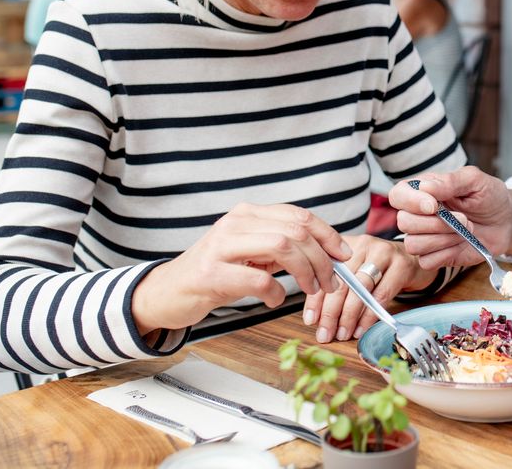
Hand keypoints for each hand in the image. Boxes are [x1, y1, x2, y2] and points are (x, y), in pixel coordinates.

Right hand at [132, 203, 351, 334]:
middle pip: (296, 231)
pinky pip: (259, 279)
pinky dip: (276, 292)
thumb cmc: (216, 272)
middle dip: (321, 258)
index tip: (343, 255)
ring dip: (306, 272)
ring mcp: (221, 245)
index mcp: (249, 213)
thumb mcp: (250, 251)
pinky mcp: (211, 273)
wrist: (168, 292)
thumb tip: (328, 254)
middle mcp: (236, 222)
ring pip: (282, 246)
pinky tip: (274, 299)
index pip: (299, 215)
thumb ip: (282, 247)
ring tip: (310, 290)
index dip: (327, 234)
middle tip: (330, 282)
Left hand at [302, 235, 435, 342]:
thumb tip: (316, 317)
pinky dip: (369, 316)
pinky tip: (361, 329)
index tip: (310, 321)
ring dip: (348, 316)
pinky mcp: (401, 265)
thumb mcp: (355, 270)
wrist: (414, 259)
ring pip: (360, 288)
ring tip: (342, 334)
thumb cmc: (379, 269)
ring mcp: (383, 253)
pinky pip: (381, 295)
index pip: (324, 273)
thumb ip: (336, 285)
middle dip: (330, 312)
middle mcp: (362, 245)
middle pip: (341, 281)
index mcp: (345, 245)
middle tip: (325, 334)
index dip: (315, 298)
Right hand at [390, 167, 511, 268]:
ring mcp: (426, 236)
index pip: (398, 195)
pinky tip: (461, 243)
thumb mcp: (475, 181)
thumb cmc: (490, 197)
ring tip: (465, 230)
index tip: (434, 205)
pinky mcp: (436, 256)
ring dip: (444, 238)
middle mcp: (419, 214)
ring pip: (413, 244)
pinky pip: (427, 262)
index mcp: (423, 191)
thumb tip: (425, 187)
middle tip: (464, 218)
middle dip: (437, 223)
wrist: (506, 222)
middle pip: (404, 222)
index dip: (411, 202)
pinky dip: (447, 253)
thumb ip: (450, 181)